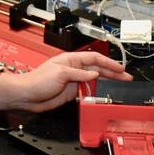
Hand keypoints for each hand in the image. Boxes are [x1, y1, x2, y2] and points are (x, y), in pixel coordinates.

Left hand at [0, 51, 131, 112]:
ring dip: (107, 83)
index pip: (95, 59)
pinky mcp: (72, 93)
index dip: (109, 63)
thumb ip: (80, 74)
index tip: (120, 68)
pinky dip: (97, 94)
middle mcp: (74, 69)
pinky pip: (88, 92)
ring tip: (120, 86)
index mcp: (71, 60)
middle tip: (126, 78)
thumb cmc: (38, 80)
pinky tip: (104, 96)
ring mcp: (74, 81)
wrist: (28, 95)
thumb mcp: (61, 73)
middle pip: (98, 69)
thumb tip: (95, 73)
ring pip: (95, 81)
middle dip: (113, 73)